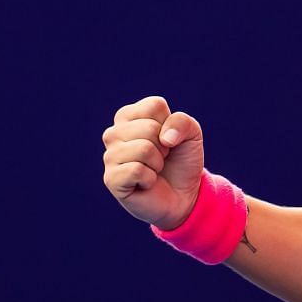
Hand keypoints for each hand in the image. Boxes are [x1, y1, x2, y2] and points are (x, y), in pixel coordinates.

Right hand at [100, 95, 206, 229]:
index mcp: (129, 116)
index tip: (168, 139)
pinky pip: (136, 170)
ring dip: (158, 163)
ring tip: (153, 170)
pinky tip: (146, 183)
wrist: (183, 195)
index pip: (155, 106)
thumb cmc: (181, 161)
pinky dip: (150, 178)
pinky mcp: (111, 178)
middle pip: (149, 127)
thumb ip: (182, 122)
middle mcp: (114, 133)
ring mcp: (109, 156)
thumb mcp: (191, 135)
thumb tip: (165, 138)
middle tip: (161, 158)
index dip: (170, 125)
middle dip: (165, 146)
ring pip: (143, 149)